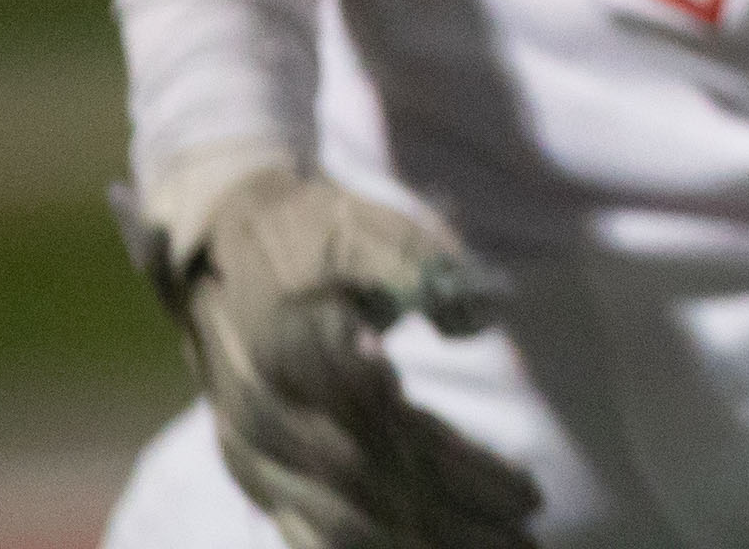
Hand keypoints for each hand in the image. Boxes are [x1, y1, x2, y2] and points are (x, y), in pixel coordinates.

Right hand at [118, 171, 543, 548]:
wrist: (216, 241)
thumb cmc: (311, 230)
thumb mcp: (373, 231)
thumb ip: (425, 269)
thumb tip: (479, 318)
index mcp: (302, 359)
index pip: (399, 436)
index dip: (466, 473)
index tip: (532, 496)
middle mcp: (269, 417)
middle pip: (375, 489)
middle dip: (454, 525)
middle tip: (525, 542)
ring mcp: (252, 449)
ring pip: (342, 520)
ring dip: (416, 544)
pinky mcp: (249, 464)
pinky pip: (304, 524)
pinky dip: (360, 547)